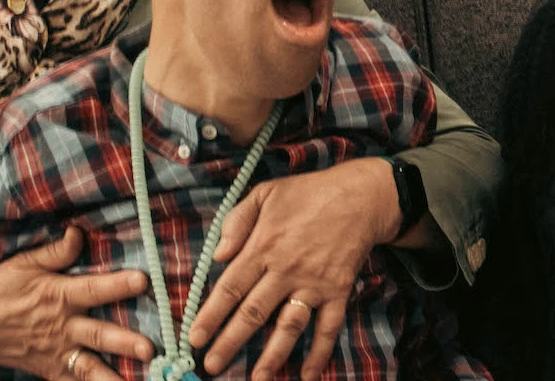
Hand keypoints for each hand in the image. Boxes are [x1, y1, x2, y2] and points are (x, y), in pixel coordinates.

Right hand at [0, 226, 153, 379]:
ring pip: (89, 366)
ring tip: (140, 380)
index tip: (142, 281)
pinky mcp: (48, 369)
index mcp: (58, 295)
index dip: (117, 284)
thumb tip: (79, 233)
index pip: (93, 289)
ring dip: (113, 375)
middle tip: (149, 348)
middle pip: (98, 334)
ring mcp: (55, 351)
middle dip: (125, 341)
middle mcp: (61, 326)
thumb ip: (56, 251)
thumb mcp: (23, 263)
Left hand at [189, 158, 397, 379]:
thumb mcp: (266, 193)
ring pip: (288, 327)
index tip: (194, 338)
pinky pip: (328, 327)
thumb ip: (237, 220)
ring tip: (256, 380)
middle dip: (230, 343)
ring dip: (271, 356)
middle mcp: (286, 270)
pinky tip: (307, 375)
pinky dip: (320, 353)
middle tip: (212, 366)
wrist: (360, 195)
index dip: (211, 315)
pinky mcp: (338, 291)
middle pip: (254, 313)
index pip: (230, 287)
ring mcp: (314, 283)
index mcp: (264, 246)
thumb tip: (217, 255)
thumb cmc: (309, 193)